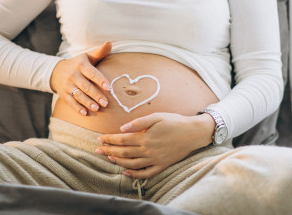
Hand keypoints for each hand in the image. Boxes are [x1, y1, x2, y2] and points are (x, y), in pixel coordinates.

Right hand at [50, 41, 112, 114]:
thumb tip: (109, 43)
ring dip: (88, 102)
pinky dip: (77, 108)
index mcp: (81, 65)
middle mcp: (73, 75)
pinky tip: (85, 113)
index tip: (108, 87)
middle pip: (86, 86)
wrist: (57, 71)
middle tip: (106, 103)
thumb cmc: (79, 63)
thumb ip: (100, 52)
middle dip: (96, 95)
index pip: (91, 73)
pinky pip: (70, 102)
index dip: (100, 80)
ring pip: (78, 95)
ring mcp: (67, 85)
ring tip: (97, 108)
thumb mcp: (88, 56)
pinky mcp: (63, 94)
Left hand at [96, 112, 214, 178]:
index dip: (109, 140)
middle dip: (109, 151)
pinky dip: (134, 174)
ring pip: (131, 164)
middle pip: (123, 153)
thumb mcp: (157, 116)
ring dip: (118, 162)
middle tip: (98, 149)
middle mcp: (148, 151)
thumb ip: (139, 123)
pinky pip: (145, 173)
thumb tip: (122, 128)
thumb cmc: (175, 121)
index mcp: (145, 138)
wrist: (193, 133)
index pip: (122, 140)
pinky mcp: (161, 165)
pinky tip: (126, 172)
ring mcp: (155, 160)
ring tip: (109, 158)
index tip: (100, 138)